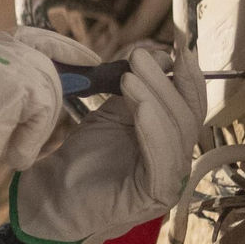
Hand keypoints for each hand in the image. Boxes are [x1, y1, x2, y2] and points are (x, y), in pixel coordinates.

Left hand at [9, 46, 205, 243]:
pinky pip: (163, 159)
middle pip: (187, 115)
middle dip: (165, 82)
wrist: (52, 192)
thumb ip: (138, 90)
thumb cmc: (82, 155)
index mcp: (172, 142)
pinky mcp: (154, 196)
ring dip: (156, 99)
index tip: (179, 47)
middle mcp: (177, 162)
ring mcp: (169, 181)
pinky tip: (141, 108)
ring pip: (177, 132)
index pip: (191, 105)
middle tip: (140, 57)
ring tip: (130, 77)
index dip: (189, 76)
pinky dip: (154, 130)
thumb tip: (159, 56)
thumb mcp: (113, 113)